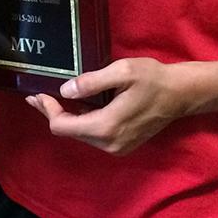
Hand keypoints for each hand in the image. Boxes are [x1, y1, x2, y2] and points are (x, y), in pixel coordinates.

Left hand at [26, 57, 191, 155]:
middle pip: (69, 132)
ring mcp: (118, 146)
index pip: (63, 126)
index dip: (47, 110)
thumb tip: (65, 90)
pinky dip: (80, 121)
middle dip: (52, 113)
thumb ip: (92, 81)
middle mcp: (110, 143)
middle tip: (36, 95)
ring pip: (81, 134)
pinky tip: (75, 105)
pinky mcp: (123, 144)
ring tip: (51, 98)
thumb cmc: (152, 78)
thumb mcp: (121, 71)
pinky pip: (93, 134)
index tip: (36, 94)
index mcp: (106, 126)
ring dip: (66, 117)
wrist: (181, 94)